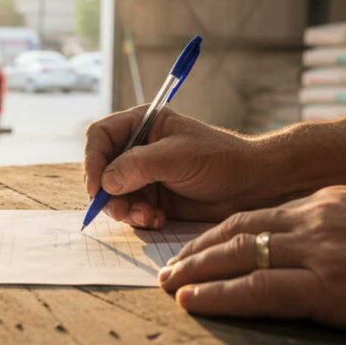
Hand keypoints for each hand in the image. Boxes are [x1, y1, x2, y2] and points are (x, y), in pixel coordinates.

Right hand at [84, 106, 272, 225]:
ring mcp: (144, 174)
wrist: (252, 185)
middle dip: (108, 193)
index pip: (100, 137)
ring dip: (125, 209)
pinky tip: (158, 220)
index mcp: (142, 124)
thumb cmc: (221, 160)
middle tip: (121, 211)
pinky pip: (130, 210)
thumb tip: (106, 181)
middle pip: (101, 169)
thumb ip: (138, 165)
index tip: (97, 186)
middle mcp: (138, 148)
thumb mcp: (177, 157)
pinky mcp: (153, 198)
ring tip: (147, 216)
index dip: (93, 160)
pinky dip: (139, 218)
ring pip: (113, 194)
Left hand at [159, 186, 345, 344]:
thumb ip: (342, 230)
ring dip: (196, 272)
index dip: (220, 234)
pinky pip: (259, 290)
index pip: (258, 215)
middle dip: (197, 251)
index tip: (197, 248)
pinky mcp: (331, 287)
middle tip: (167, 268)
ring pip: (240, 256)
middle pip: (238, 231)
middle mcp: (317, 218)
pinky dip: (220, 296)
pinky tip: (194, 302)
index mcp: (330, 203)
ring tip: (168, 285)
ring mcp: (322, 251)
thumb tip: (317, 251)